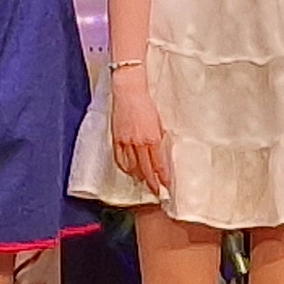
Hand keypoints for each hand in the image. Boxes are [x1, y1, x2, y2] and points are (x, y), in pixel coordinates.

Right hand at [108, 73, 171, 197]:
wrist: (129, 91)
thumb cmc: (146, 103)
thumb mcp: (159, 121)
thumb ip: (159, 137)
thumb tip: (161, 151)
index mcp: (152, 139)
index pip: (159, 164)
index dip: (163, 178)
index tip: (167, 185)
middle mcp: (138, 143)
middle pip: (146, 170)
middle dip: (152, 183)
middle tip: (157, 192)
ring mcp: (126, 142)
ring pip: (132, 167)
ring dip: (138, 177)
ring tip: (143, 183)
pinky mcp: (116, 139)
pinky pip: (119, 159)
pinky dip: (124, 168)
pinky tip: (129, 171)